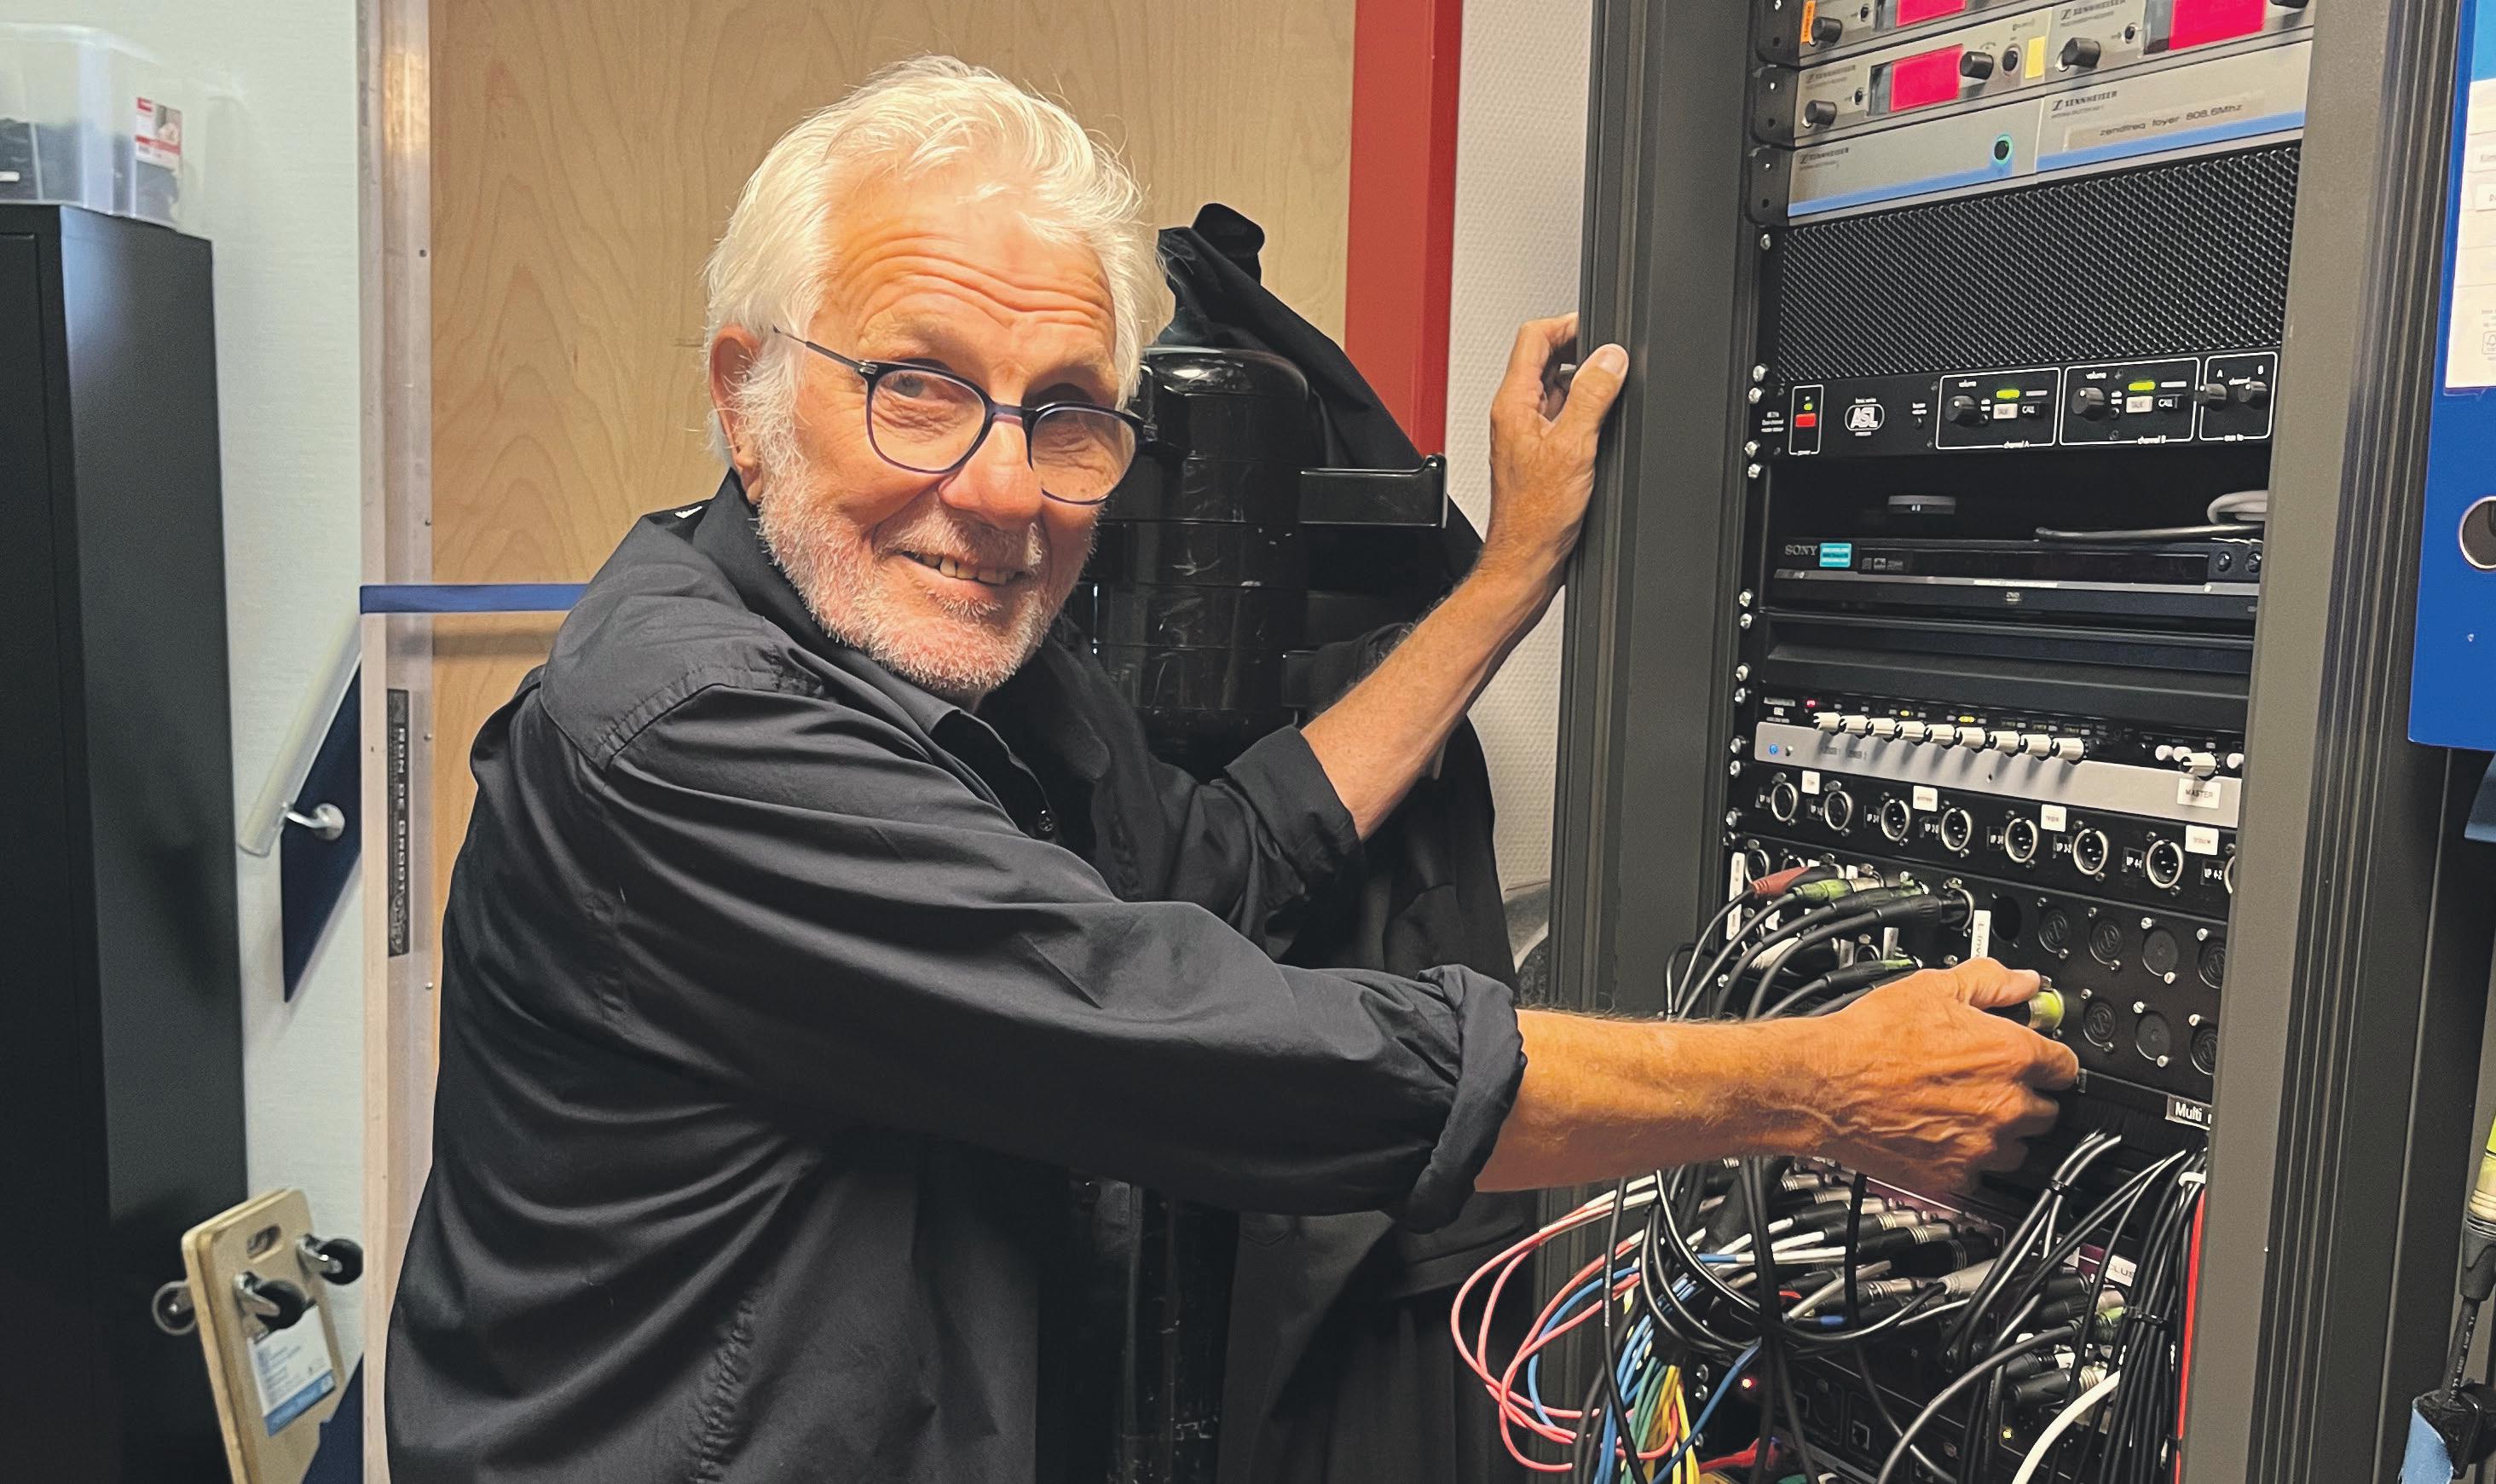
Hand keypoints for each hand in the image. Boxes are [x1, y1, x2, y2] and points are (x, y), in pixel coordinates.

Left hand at [1479, 314, 1629, 600]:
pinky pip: (1563, 417)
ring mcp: (1527, 433)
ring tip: (1610, 393)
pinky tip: (1602, 428)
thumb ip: (1591, 397)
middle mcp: (1516, 414)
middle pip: (1547, 359)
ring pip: (1557, 389)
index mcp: (1513, 403)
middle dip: (1582, 353)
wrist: (1528, 559)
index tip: (1597, 328)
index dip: (1567, 324)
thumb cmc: (1535, 516)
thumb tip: (1610, 359)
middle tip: (1612, 360)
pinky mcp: (1540, 452)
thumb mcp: (1574, 447)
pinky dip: (1584, 413)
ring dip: (1584, 385)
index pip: (1533, 337)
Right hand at [1795, 960, 2080, 1193]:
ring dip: (1999, 1132)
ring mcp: (1980, 1147)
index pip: (2067, 1065)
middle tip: (1987, 1082)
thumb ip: (1992, 982)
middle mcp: (2005, 1107)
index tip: (2033, 1056)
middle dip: (2024, 1096)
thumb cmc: (1870, 1040)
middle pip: (2048, 1111)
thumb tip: (2022, 981)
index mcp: (2010, 1056)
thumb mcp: (1934, 988)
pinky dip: (1964, 1158)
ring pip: (2016, 1148)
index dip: (2048, 1057)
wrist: (1823, 1086)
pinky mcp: (1953, 1177)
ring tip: (1962, 1111)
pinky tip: (1938, 1134)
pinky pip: (1977, 1173)